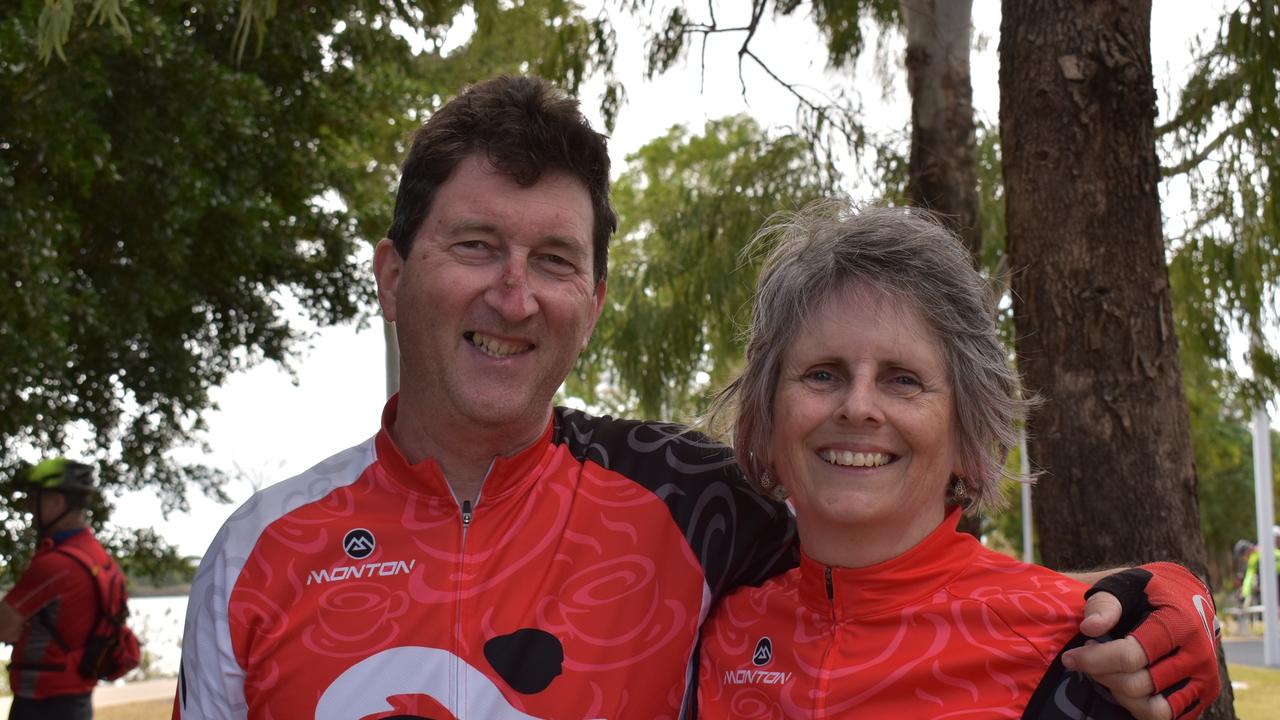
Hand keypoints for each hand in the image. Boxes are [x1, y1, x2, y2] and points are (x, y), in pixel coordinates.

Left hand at [1062, 564, 1220, 719]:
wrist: (1186, 598)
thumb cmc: (1148, 591)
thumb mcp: (1123, 585)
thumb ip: (1104, 604)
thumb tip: (1090, 628)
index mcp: (1180, 624)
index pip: (1130, 656)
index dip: (1093, 660)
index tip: (1070, 657)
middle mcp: (1199, 655)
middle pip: (1137, 685)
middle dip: (1102, 675)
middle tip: (1088, 659)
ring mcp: (1206, 679)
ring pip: (1153, 709)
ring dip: (1120, 695)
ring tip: (1108, 672)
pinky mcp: (1204, 696)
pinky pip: (1166, 717)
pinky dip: (1139, 707)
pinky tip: (1124, 683)